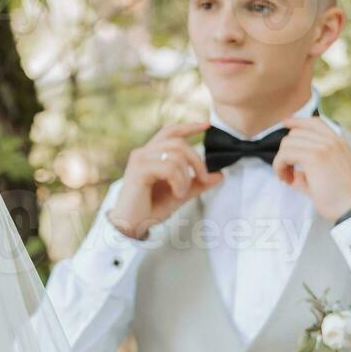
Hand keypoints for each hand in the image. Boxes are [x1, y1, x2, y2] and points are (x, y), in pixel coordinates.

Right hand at [109, 121, 224, 238]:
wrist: (131, 225)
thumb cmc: (150, 209)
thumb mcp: (179, 194)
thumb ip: (197, 184)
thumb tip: (219, 175)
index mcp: (150, 154)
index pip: (170, 132)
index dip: (188, 127)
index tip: (206, 126)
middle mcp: (142, 153)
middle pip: (178, 143)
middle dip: (197, 160)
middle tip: (203, 179)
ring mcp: (139, 161)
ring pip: (175, 155)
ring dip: (186, 176)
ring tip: (182, 193)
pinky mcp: (138, 171)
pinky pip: (168, 168)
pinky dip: (178, 181)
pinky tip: (177, 193)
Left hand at [274, 117, 350, 221]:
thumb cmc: (340, 197)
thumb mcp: (327, 176)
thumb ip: (310, 170)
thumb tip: (293, 173)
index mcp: (339, 143)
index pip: (315, 122)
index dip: (297, 122)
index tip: (285, 124)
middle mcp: (333, 141)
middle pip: (296, 133)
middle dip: (286, 152)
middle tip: (288, 173)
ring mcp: (324, 147)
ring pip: (288, 143)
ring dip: (281, 160)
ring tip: (288, 178)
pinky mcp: (314, 157)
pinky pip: (285, 154)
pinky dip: (279, 166)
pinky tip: (286, 179)